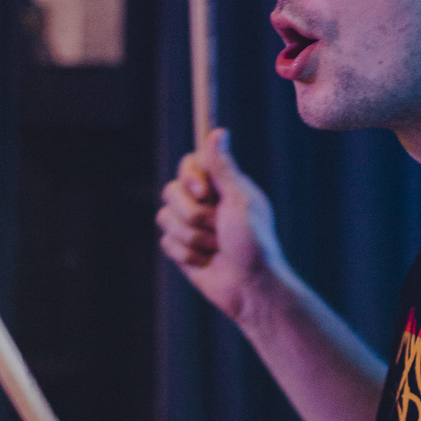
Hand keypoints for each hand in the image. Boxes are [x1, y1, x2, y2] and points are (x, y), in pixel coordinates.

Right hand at [156, 129, 285, 320]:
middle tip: (218, 229)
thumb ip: (223, 167)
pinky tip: (206, 262)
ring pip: (165, 217)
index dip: (191, 178)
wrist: (251, 288)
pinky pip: (166, 241)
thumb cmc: (254, 243)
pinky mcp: (182, 249)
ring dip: (192, 237)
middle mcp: (206, 203)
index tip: (204, 193)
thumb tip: (218, 131)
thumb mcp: (240, 200)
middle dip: (193, 215)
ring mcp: (192, 226)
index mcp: (223, 186)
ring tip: (216, 249)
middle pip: (171, 191)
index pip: (190, 164)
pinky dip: (186, 254)